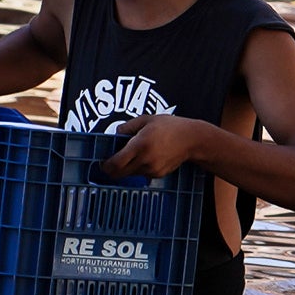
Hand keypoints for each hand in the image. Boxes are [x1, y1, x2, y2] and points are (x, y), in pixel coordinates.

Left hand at [101, 115, 219, 180]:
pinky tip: (147, 157)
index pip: (116, 163)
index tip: (102, 162)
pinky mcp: (158, 174)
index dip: (106, 165)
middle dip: (112, 170)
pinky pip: (142, 174)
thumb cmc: (170, 126)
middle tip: (109, 164)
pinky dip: (139, 168)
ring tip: (133, 155)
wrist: (192, 139)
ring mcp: (152, 169)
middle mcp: (145, 160)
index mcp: (139, 145)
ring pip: (131, 174)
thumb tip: (116, 134)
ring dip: (126, 168)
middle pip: (120, 173)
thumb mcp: (146, 119)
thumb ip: (128, 127)